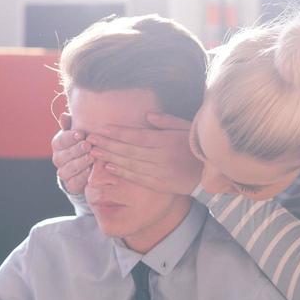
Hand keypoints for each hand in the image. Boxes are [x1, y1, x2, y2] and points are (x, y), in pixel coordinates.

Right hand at [51, 114, 91, 194]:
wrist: (88, 167)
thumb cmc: (84, 144)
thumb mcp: (79, 134)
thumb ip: (71, 125)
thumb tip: (64, 115)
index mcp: (58, 144)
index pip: (60, 140)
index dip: (70, 137)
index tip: (81, 133)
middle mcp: (58, 159)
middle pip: (63, 155)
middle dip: (76, 150)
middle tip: (88, 145)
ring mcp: (63, 173)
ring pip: (67, 169)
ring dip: (79, 163)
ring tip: (91, 157)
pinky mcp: (70, 185)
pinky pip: (73, 182)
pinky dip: (82, 177)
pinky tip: (91, 171)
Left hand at [85, 113, 201, 195]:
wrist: (210, 175)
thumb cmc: (198, 147)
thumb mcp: (187, 128)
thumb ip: (167, 121)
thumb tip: (147, 115)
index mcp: (167, 141)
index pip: (137, 136)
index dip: (118, 133)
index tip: (102, 129)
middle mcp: (161, 157)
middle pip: (129, 150)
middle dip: (108, 144)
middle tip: (90, 139)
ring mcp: (160, 172)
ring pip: (130, 164)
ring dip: (110, 158)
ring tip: (93, 152)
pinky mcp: (159, 184)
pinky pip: (136, 178)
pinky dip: (121, 172)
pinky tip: (108, 166)